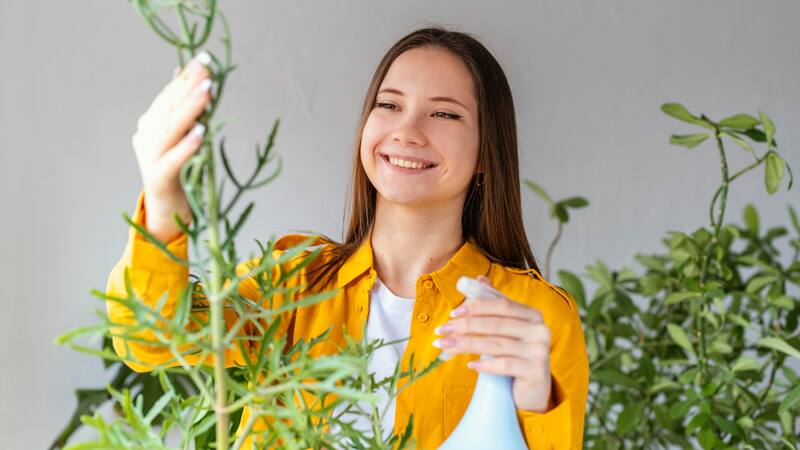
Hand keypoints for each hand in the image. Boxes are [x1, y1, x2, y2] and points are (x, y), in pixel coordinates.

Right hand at [132, 52, 212, 241]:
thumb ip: (187, 111)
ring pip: (170, 128)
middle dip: (188, 85)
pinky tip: (202, 132)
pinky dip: (187, 145)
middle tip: (208, 67)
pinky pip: (172, 160)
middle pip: (168, 107)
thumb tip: (192, 78)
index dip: (185, 77)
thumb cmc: (181, 173)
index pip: (169, 94)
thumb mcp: (185, 137)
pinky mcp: (158, 179)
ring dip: (190, 108)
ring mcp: (150, 157)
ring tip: (208, 91)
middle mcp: (146, 137)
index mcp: (151, 124)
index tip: (204, 58)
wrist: (167, 213)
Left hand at [432, 276, 552, 412]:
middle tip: (441, 331)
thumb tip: (478, 278)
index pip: (502, 305)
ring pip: (496, 344)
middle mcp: (540, 330)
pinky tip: (471, 365)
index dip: (476, 307)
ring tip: (445, 346)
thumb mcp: (506, 327)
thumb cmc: (516, 353)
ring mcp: (539, 351)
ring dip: (466, 344)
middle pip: (496, 324)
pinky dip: (486, 364)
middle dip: (465, 326)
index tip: (453, 313)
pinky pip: (505, 365)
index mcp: (532, 314)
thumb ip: (495, 304)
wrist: (533, 388)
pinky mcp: (535, 372)